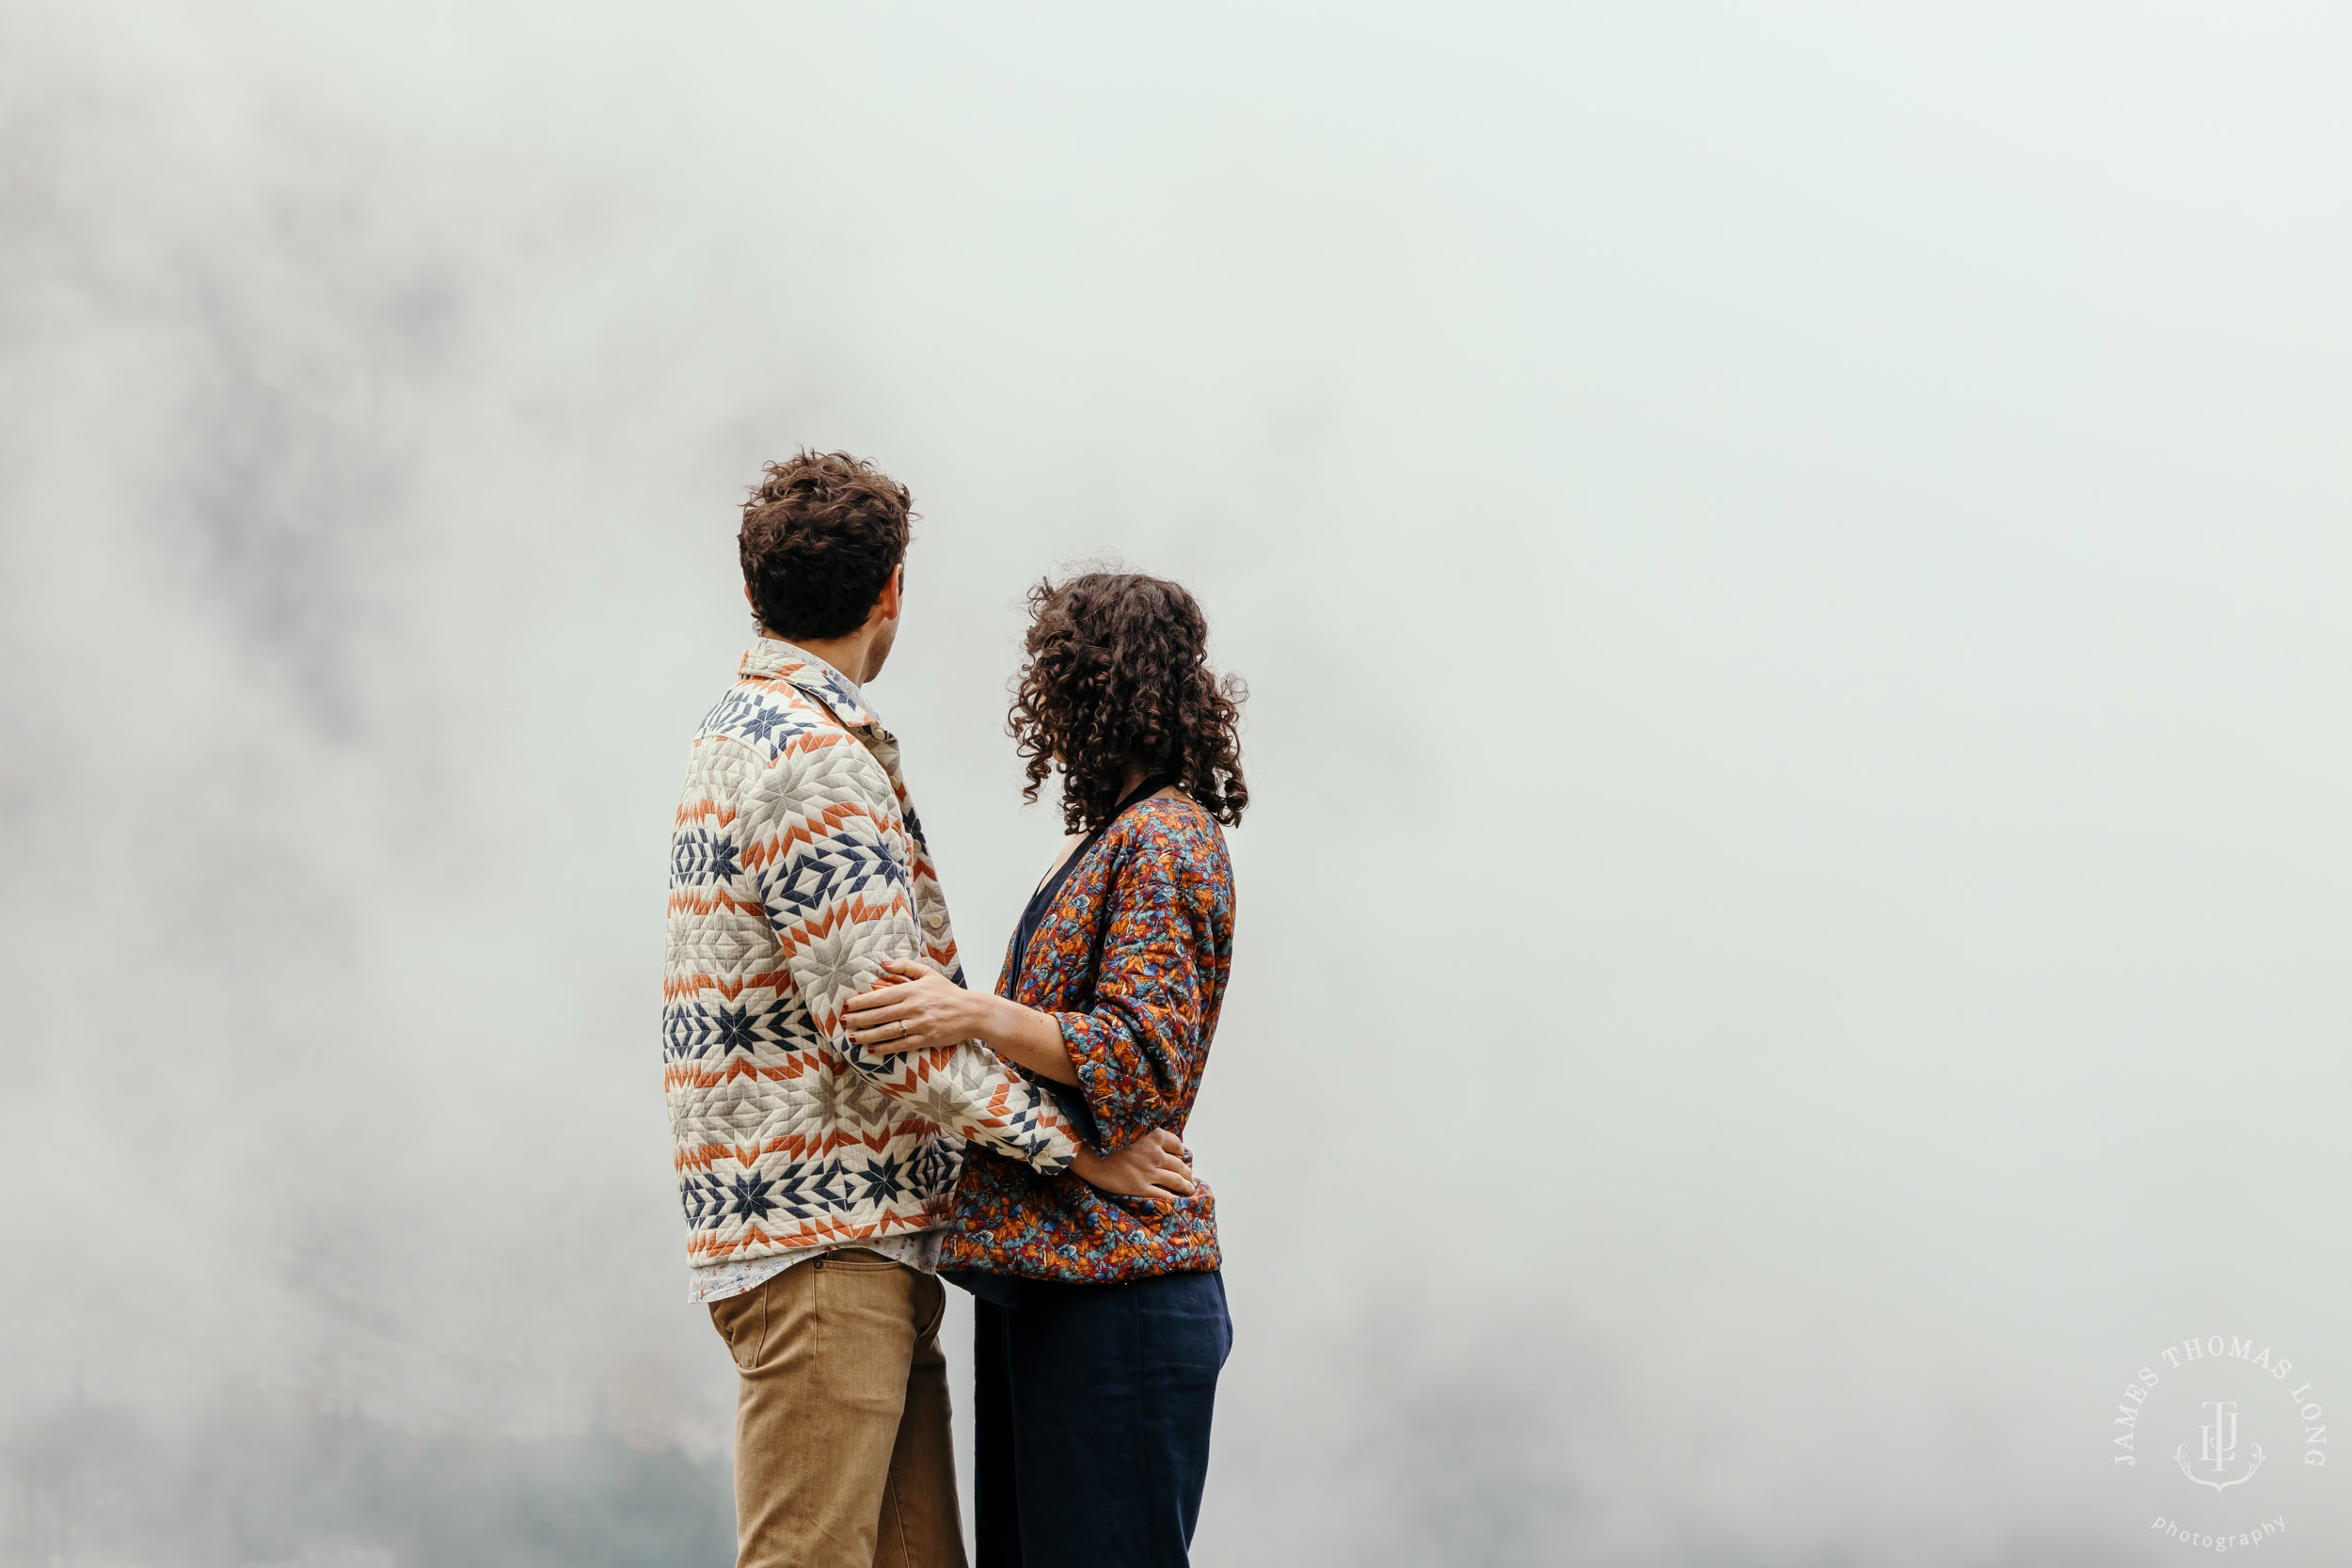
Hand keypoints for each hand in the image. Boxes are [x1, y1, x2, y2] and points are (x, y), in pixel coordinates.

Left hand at [842, 959, 990, 1053]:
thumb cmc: (948, 992)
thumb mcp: (928, 974)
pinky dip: (885, 1048)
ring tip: (852, 1038)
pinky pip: (901, 1045)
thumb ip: (905, 966)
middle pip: (880, 1015)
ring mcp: (920, 1025)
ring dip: (867, 1035)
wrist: (972, 1012)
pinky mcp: (926, 1039)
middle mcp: (914, 1007)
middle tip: (843, 1022)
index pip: (880, 996)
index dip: (861, 1001)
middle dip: (858, 1019)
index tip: (846, 1005)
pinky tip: (872, 1049)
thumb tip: (883, 963)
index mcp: (912, 990)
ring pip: (887, 1031)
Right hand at [1072, 1128, 1195, 1203]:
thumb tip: (1154, 1140)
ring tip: (1190, 1189)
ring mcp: (1149, 1171)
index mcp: (1153, 1136)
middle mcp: (1155, 1153)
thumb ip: (1144, 1134)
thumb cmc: (1105, 1139)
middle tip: (1189, 1177)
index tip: (1182, 1157)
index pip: (1177, 1144)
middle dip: (1187, 1172)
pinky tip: (1178, 1201)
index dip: (1181, 1152)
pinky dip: (1174, 1198)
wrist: (1088, 1153)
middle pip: (1180, 1164)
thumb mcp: (1129, 1128)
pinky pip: (1165, 1195)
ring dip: (1186, 1186)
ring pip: (1177, 1180)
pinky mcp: (1141, 1187)